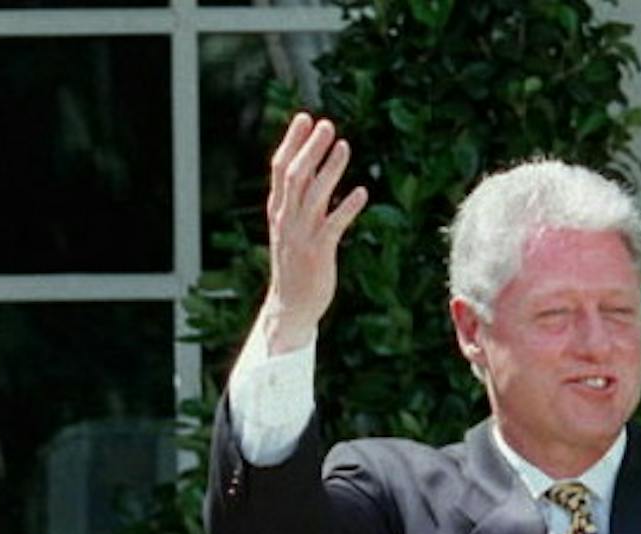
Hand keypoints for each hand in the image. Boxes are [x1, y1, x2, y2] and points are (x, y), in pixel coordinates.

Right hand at [255, 111, 368, 354]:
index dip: (291, 142)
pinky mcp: (318, 253)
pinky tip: (362, 193)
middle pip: (295, 177)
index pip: (280, 170)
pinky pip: (333, 226)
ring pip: (313, 196)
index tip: (304, 117)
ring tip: (344, 146)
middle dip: (310, 149)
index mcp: (278, 212)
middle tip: (326, 124)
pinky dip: (346, 208)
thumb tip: (311, 164)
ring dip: (329, 170)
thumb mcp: (291, 227)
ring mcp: (301, 237)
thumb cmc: (295, 264)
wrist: (290, 307)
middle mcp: (286, 221)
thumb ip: (300, 197)